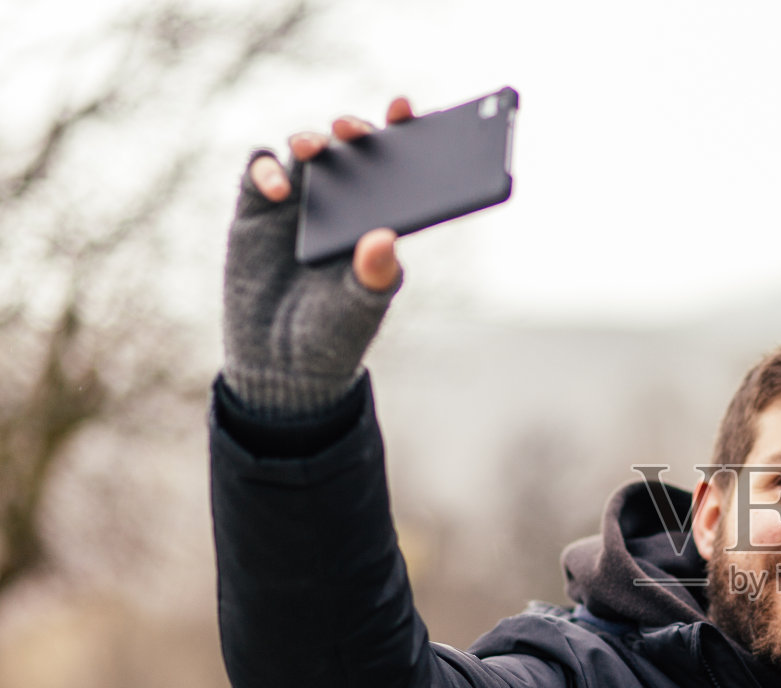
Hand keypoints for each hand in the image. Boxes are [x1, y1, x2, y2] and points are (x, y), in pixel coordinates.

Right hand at [222, 97, 413, 415]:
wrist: (281, 365)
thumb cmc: (332, 333)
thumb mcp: (360, 307)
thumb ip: (374, 275)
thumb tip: (387, 236)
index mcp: (376, 216)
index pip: (394, 165)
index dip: (400, 132)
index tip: (404, 109)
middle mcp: (339, 201)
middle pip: (347, 149)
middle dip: (352, 131)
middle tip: (352, 130)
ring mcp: (296, 203)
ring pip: (302, 152)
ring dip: (308, 142)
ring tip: (313, 150)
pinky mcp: (255, 212)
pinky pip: (259, 172)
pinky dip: (267, 171)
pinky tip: (278, 190)